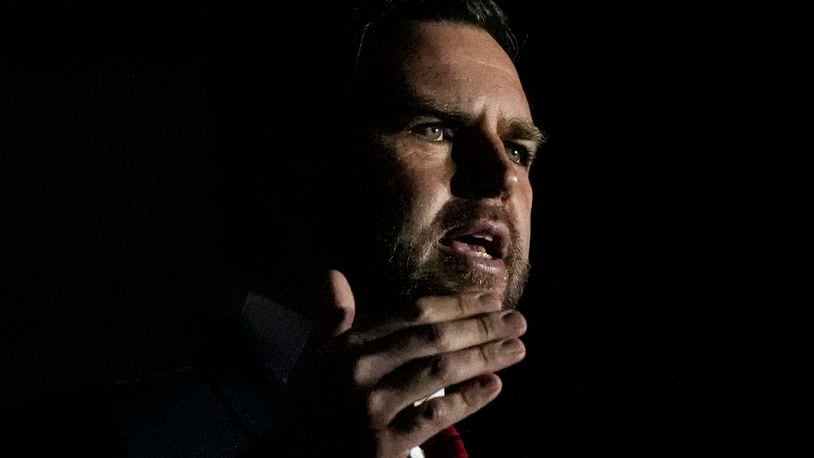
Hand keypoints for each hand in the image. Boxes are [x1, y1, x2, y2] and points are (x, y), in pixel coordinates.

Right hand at [277, 270, 526, 456]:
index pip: (411, 315)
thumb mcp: (315, 359)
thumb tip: (332, 273)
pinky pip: (433, 417)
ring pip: (437, 373)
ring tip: (517, 348)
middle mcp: (358, 371)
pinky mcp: (381, 446)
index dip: (455, 305)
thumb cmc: (307, 408)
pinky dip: (466, 400)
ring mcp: (370, 409)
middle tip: (518, 320)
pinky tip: (494, 386)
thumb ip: (332, 318)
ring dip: (483, 357)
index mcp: (347, 346)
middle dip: (480, 327)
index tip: (490, 299)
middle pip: (431, 339)